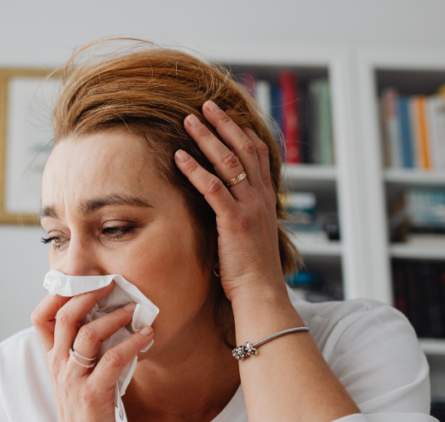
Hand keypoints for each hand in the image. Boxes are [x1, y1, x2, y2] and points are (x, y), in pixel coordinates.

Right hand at [30, 284, 153, 421]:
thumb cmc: (83, 411)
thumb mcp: (75, 376)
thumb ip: (84, 350)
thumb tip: (111, 320)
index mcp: (53, 358)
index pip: (40, 317)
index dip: (56, 294)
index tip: (80, 280)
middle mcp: (59, 365)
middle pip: (65, 316)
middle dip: (88, 294)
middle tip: (112, 283)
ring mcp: (74, 379)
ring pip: (87, 335)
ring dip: (114, 317)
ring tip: (134, 310)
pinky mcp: (93, 394)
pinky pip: (112, 360)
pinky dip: (132, 343)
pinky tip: (147, 336)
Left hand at [173, 100, 287, 303]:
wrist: (261, 293)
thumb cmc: (250, 271)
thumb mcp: (248, 235)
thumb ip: (239, 215)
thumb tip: (222, 207)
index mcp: (266, 199)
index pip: (259, 154)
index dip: (243, 132)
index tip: (227, 116)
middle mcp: (261, 198)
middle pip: (244, 148)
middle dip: (224, 124)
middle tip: (205, 105)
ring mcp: (250, 208)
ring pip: (229, 162)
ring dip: (207, 138)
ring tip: (188, 120)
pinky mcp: (234, 221)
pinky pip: (213, 188)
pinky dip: (194, 169)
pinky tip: (178, 156)